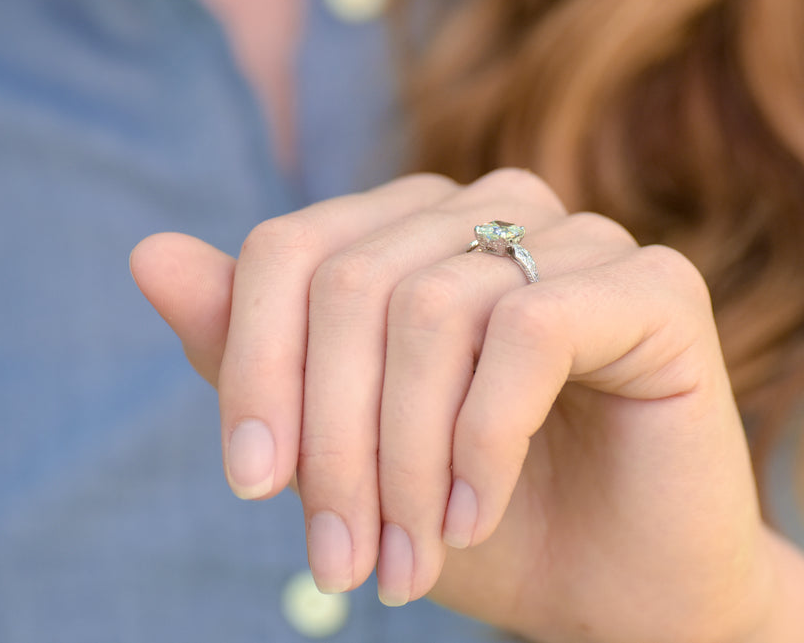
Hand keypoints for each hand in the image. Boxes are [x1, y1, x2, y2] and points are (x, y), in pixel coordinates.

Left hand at [130, 169, 803, 642]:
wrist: (622, 592)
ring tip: (408, 561)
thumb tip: (148, 253)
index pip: (291, 248)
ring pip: (433, 308)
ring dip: (405, 460)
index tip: (251, 486)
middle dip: (334, 443)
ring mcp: (582, 237)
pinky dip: (483, 440)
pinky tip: (478, 512)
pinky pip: (529, 330)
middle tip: (342, 565)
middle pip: (353, 282)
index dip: (254, 365)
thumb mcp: (342, 450)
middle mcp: (496, 210)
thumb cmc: (482, 520)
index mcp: (418, 230)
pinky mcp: (655, 285)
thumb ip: (252, 355)